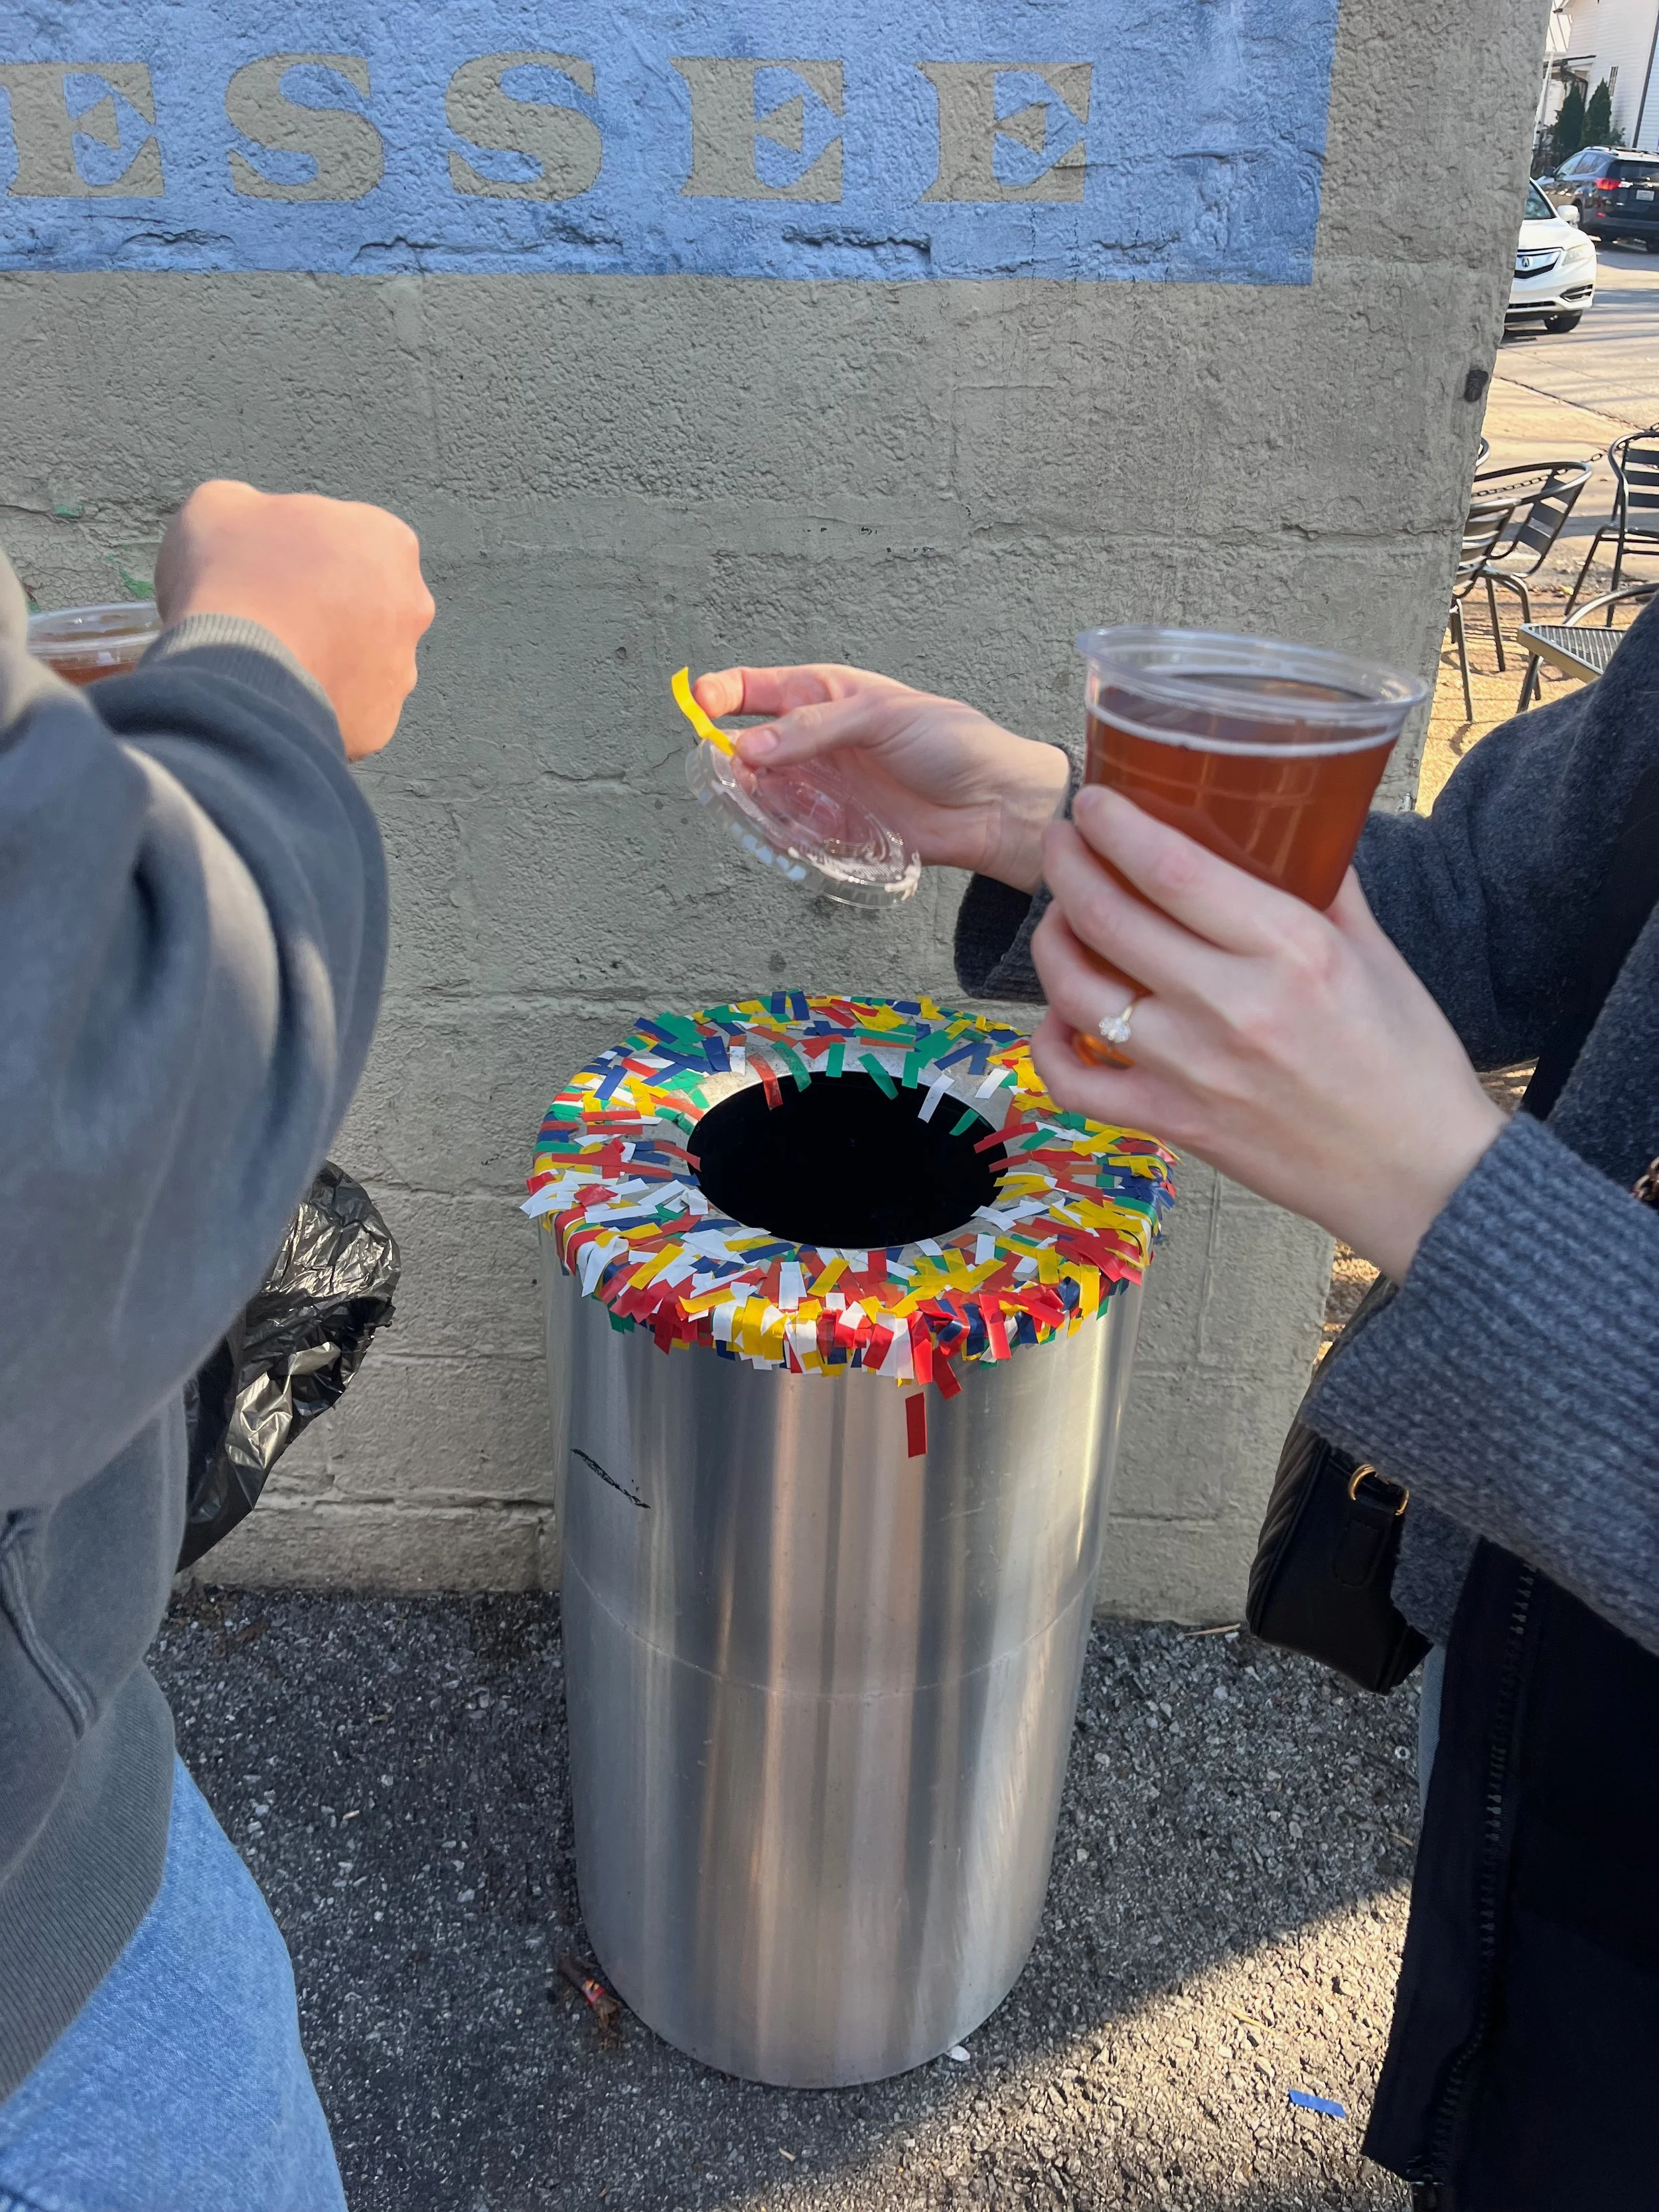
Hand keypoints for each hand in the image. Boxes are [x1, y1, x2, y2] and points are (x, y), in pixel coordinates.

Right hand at [155, 480, 434, 759]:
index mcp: (387, 540)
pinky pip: (345, 710)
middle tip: (268, 613)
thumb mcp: (220, 506)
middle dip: (323, 607)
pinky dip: (315, 704)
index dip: (299, 550)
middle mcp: (412, 607)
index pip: (345, 539)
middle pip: (362, 601)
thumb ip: (252, 509)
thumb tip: (250, 529)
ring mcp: (401, 672)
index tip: (265, 564)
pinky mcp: (379, 726)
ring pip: (359, 661)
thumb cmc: (233, 577)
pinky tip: (276, 698)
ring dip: (323, 659)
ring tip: (269, 661)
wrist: (237, 670)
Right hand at [691, 662, 1069, 892]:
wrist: (994, 804)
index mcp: (825, 694)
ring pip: (762, 793)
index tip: (699, 704)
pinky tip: (794, 832)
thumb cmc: (949, 742)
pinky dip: (781, 833)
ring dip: (753, 800)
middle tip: (731, 771)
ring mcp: (823, 785)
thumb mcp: (879, 716)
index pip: (756, 688)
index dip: (721, 693)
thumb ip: (812, 729)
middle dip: (730, 758)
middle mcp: (815, 740)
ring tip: (761, 804)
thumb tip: (749, 747)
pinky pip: (789, 831)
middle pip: (748, 747)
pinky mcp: (834, 827)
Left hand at [1029, 785, 1506, 1279]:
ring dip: (1051, 942)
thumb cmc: (1407, 1059)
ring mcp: (1192, 1071)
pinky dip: (1049, 1046)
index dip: (1116, 825)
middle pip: (1108, 919)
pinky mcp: (1173, 1125)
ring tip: (1059, 915)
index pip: (1173, 869)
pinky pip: (1076, 1084)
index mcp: (1291, 950)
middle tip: (1062, 840)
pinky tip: (1059, 1018)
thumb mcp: (1376, 953)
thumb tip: (1288, 826)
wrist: (1420, 1177)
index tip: (1095, 799)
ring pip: (1076, 993)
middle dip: (1067, 865)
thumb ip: (1324, 885)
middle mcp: (1232, 1006)